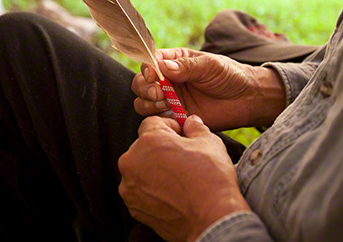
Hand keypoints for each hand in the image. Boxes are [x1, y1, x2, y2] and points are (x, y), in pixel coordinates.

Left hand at [118, 115, 250, 241]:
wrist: (212, 220)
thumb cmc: (211, 181)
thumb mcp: (210, 143)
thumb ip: (196, 127)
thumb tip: (191, 122)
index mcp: (148, 140)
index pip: (152, 123)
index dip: (169, 128)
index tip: (181, 137)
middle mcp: (132, 161)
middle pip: (143, 147)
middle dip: (160, 150)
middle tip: (182, 161)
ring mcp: (130, 186)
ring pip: (140, 170)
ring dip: (154, 171)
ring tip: (178, 181)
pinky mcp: (133, 206)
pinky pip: (139, 191)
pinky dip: (152, 192)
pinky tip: (171, 196)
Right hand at [131, 49, 284, 130]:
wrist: (248, 100)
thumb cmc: (230, 76)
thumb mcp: (210, 66)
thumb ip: (187, 67)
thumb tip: (162, 67)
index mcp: (173, 62)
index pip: (150, 61)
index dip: (147, 68)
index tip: (153, 75)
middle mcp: (167, 81)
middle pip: (141, 83)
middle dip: (145, 88)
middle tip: (159, 93)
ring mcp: (170, 100)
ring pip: (143, 101)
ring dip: (148, 103)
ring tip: (165, 104)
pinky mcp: (176, 118)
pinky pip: (157, 120)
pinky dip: (158, 119)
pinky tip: (172, 118)